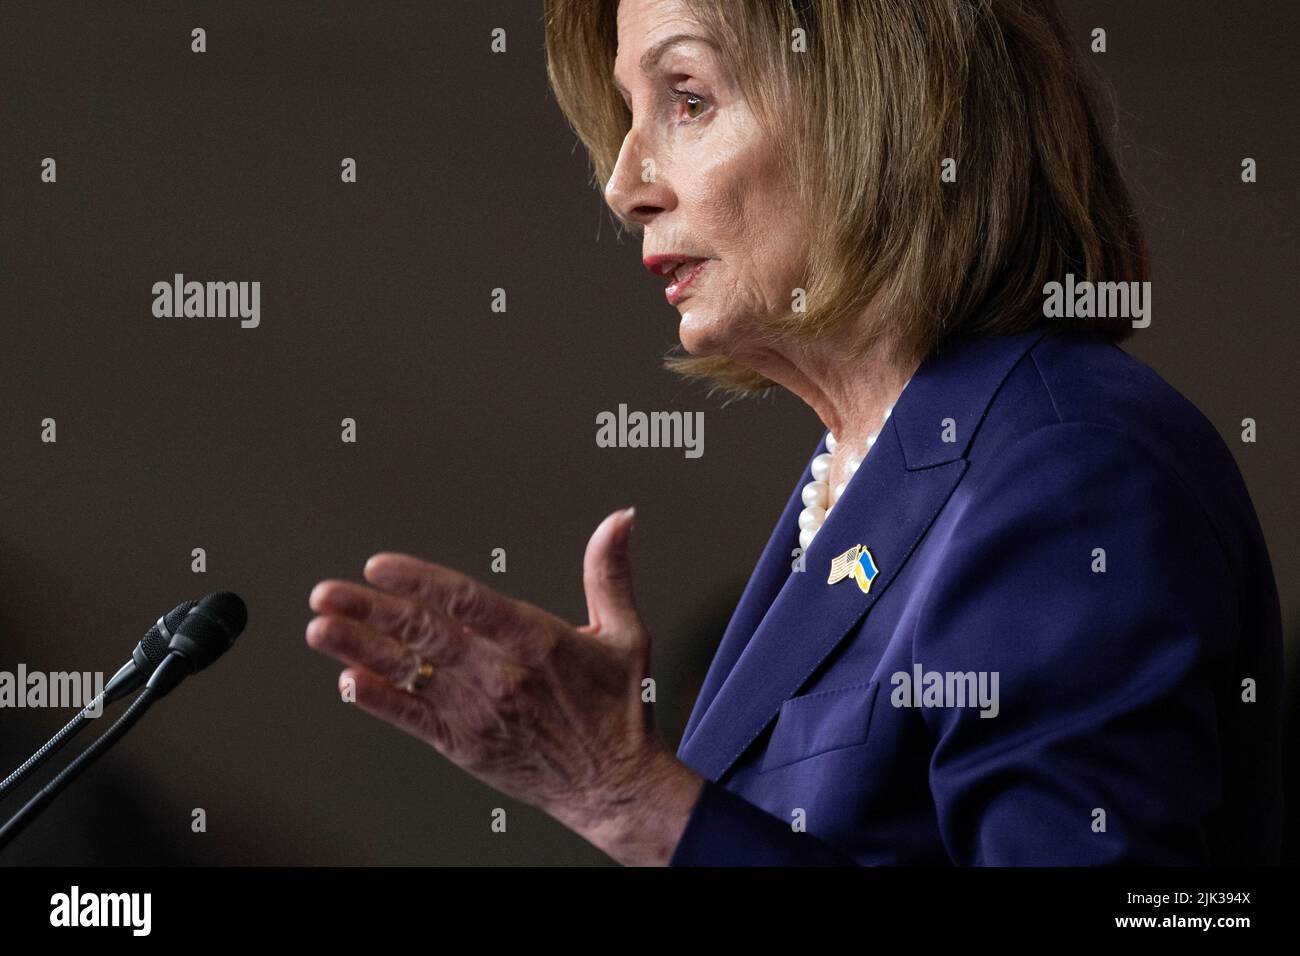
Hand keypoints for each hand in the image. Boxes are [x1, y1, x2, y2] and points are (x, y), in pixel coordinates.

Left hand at [305, 506, 703, 864]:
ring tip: (320, 629)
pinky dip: (378, 699)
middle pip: (424, 633)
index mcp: (536, 640)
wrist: (614, 786)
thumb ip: (610, 573)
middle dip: (369, 610)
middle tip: (327, 592)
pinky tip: (347, 680)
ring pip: (410, 673)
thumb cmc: (618, 708)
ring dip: (360, 649)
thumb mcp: (626, 633)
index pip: (465, 601)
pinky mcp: (464, 743)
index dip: (418, 580)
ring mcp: (478, 711)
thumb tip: (620, 519)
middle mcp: (501, 674)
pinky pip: (412, 717)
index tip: (379, 566)